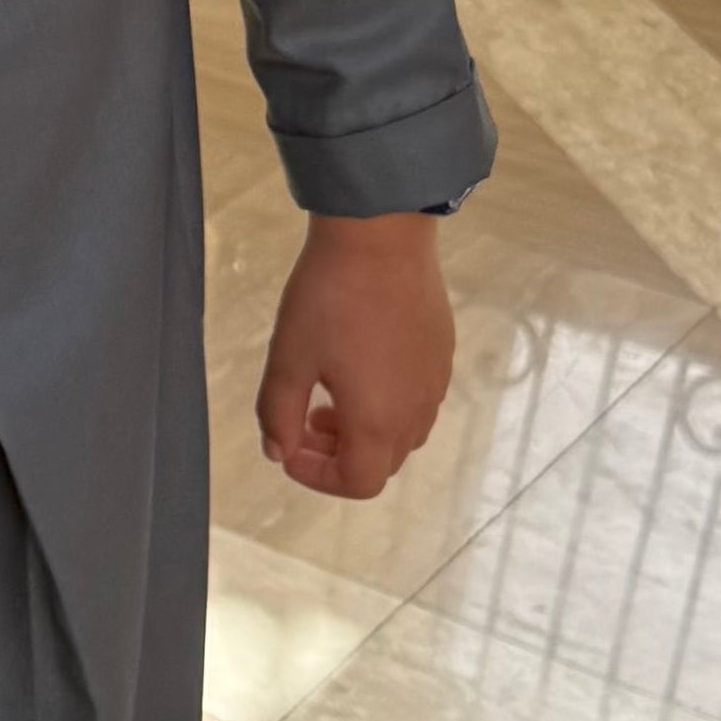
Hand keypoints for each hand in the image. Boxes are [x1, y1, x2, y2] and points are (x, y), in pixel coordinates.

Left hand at [256, 213, 455, 497]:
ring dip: (363, 431)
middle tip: (305, 420)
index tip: (289, 447)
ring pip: (402, 435)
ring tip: (330, 394)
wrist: (380, 237)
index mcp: (378, 421)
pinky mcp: (443, 354)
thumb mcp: (289, 359)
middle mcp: (417, 410)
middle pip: (381, 464)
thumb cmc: (328, 299)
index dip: (317, 476)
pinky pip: (418, 401)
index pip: (358, 483)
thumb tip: (277, 452)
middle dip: (338, 456)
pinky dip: (386, 404)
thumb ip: (277, 415)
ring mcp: (436, 382)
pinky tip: (359, 363)